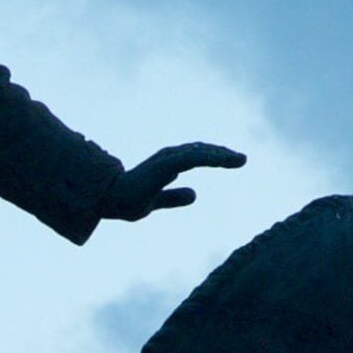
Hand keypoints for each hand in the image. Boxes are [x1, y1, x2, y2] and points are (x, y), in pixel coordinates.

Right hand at [98, 141, 246, 221]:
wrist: (110, 201)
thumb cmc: (129, 200)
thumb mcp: (158, 201)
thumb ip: (174, 197)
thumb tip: (195, 195)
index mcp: (168, 164)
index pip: (196, 156)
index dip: (215, 157)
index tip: (235, 161)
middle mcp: (169, 157)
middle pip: (202, 151)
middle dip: (222, 154)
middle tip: (241, 159)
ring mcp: (167, 159)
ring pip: (199, 152)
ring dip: (220, 154)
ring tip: (239, 159)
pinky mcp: (166, 164)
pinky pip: (192, 158)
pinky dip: (209, 157)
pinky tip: (224, 160)